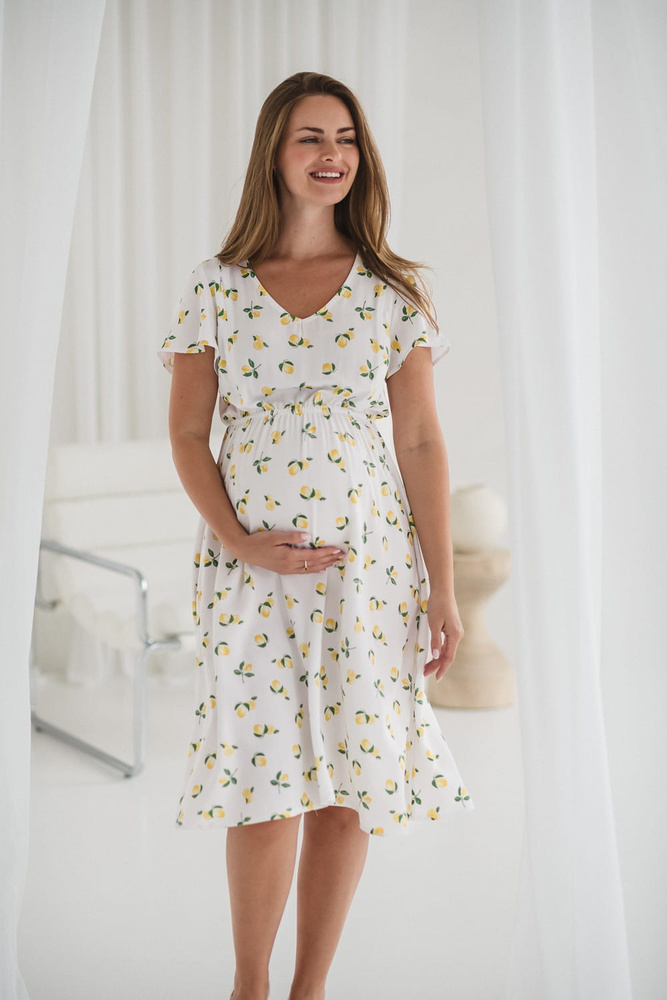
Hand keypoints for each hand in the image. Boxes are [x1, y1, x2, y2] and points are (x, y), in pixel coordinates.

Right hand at [229, 529, 345, 574]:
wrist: (245, 551)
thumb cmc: (259, 541)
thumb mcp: (275, 536)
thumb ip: (292, 537)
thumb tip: (308, 536)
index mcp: (289, 556)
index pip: (313, 556)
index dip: (327, 553)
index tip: (338, 549)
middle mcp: (290, 566)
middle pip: (314, 564)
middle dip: (329, 559)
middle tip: (342, 556)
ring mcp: (287, 569)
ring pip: (310, 569)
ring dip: (324, 565)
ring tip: (336, 562)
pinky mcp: (284, 570)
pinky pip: (303, 571)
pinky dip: (314, 569)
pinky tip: (320, 568)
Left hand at [423, 589, 463, 681]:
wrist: (442, 590)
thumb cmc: (438, 605)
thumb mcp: (434, 624)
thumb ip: (435, 641)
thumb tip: (436, 656)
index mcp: (455, 635)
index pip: (449, 657)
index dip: (442, 668)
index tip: (436, 678)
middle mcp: (458, 635)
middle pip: (448, 655)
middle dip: (437, 665)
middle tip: (425, 673)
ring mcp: (455, 632)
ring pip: (447, 650)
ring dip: (438, 659)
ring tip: (427, 667)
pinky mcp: (452, 628)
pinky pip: (447, 644)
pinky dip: (440, 651)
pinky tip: (434, 655)